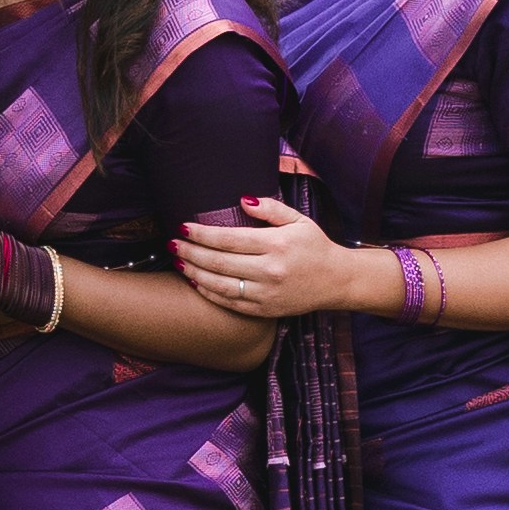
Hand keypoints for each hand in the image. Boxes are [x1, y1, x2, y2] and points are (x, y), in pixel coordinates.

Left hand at [169, 191, 368, 323]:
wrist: (337, 280)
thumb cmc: (314, 246)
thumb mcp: (298, 220)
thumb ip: (270, 208)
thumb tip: (242, 199)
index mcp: (275, 245)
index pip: (228, 239)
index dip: (201, 234)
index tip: (183, 227)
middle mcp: (269, 271)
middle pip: (219, 262)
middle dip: (190, 252)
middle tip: (171, 244)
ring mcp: (266, 293)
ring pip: (220, 285)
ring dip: (194, 273)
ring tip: (178, 262)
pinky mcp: (265, 310)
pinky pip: (230, 303)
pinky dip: (209, 293)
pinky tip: (196, 282)